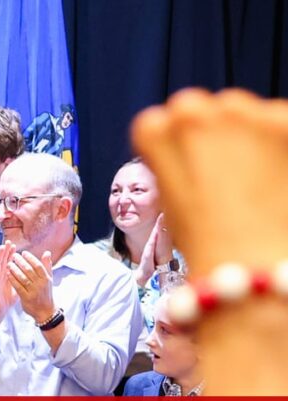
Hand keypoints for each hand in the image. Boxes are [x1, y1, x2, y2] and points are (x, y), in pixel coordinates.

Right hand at [0, 242, 18, 317]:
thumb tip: (31, 274)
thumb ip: (22, 279)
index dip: (11, 254)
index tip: (15, 246)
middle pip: (2, 260)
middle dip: (5, 251)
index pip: (8, 262)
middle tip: (9, 242)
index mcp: (6, 275)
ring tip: (2, 246)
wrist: (0, 310)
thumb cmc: (8, 300)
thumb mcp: (18, 287)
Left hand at [7, 249, 55, 322]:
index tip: (23, 253)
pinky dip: (12, 279)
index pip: (38, 265)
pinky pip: (18, 287)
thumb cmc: (46, 293)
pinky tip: (7, 274)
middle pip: (29, 270)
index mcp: (46, 279)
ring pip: (23, 278)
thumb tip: (47, 252)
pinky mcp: (27, 298)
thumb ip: (47, 266)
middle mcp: (41, 284)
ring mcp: (34, 291)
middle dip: (20, 262)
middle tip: (13, 256)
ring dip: (14, 269)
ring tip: (8, 264)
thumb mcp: (49, 280)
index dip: (30, 258)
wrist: (46, 311)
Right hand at [132, 88, 287, 273]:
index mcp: (155, 129)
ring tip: (256, 177)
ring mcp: (244, 112)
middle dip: (217, 133)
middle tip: (228, 173)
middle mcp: (196, 111)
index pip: (163, 120)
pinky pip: (281, 120)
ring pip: (247, 110)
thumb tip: (199, 148)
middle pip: (208, 108)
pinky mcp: (285, 119)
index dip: (179, 144)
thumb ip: (175, 158)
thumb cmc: (205, 238)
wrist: (249, 262)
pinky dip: (283, 141)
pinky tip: (278, 174)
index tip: (192, 165)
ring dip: (251, 132)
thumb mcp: (169, 194)